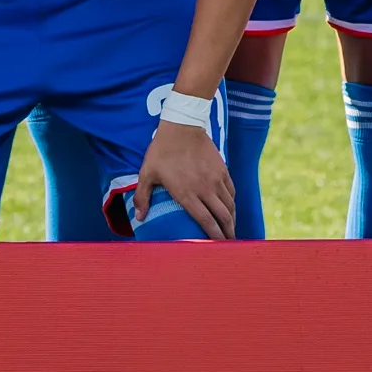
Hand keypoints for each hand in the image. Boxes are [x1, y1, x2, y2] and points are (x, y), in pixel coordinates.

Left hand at [132, 120, 235, 238]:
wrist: (183, 126)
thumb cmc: (162, 151)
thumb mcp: (147, 173)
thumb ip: (142, 197)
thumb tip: (139, 218)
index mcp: (187, 193)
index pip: (205, 221)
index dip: (213, 236)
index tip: (216, 246)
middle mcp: (205, 189)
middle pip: (222, 216)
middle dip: (227, 233)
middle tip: (228, 243)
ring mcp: (216, 179)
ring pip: (230, 205)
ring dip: (232, 219)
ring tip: (231, 229)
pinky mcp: (222, 169)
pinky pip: (231, 190)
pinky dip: (232, 202)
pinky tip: (230, 207)